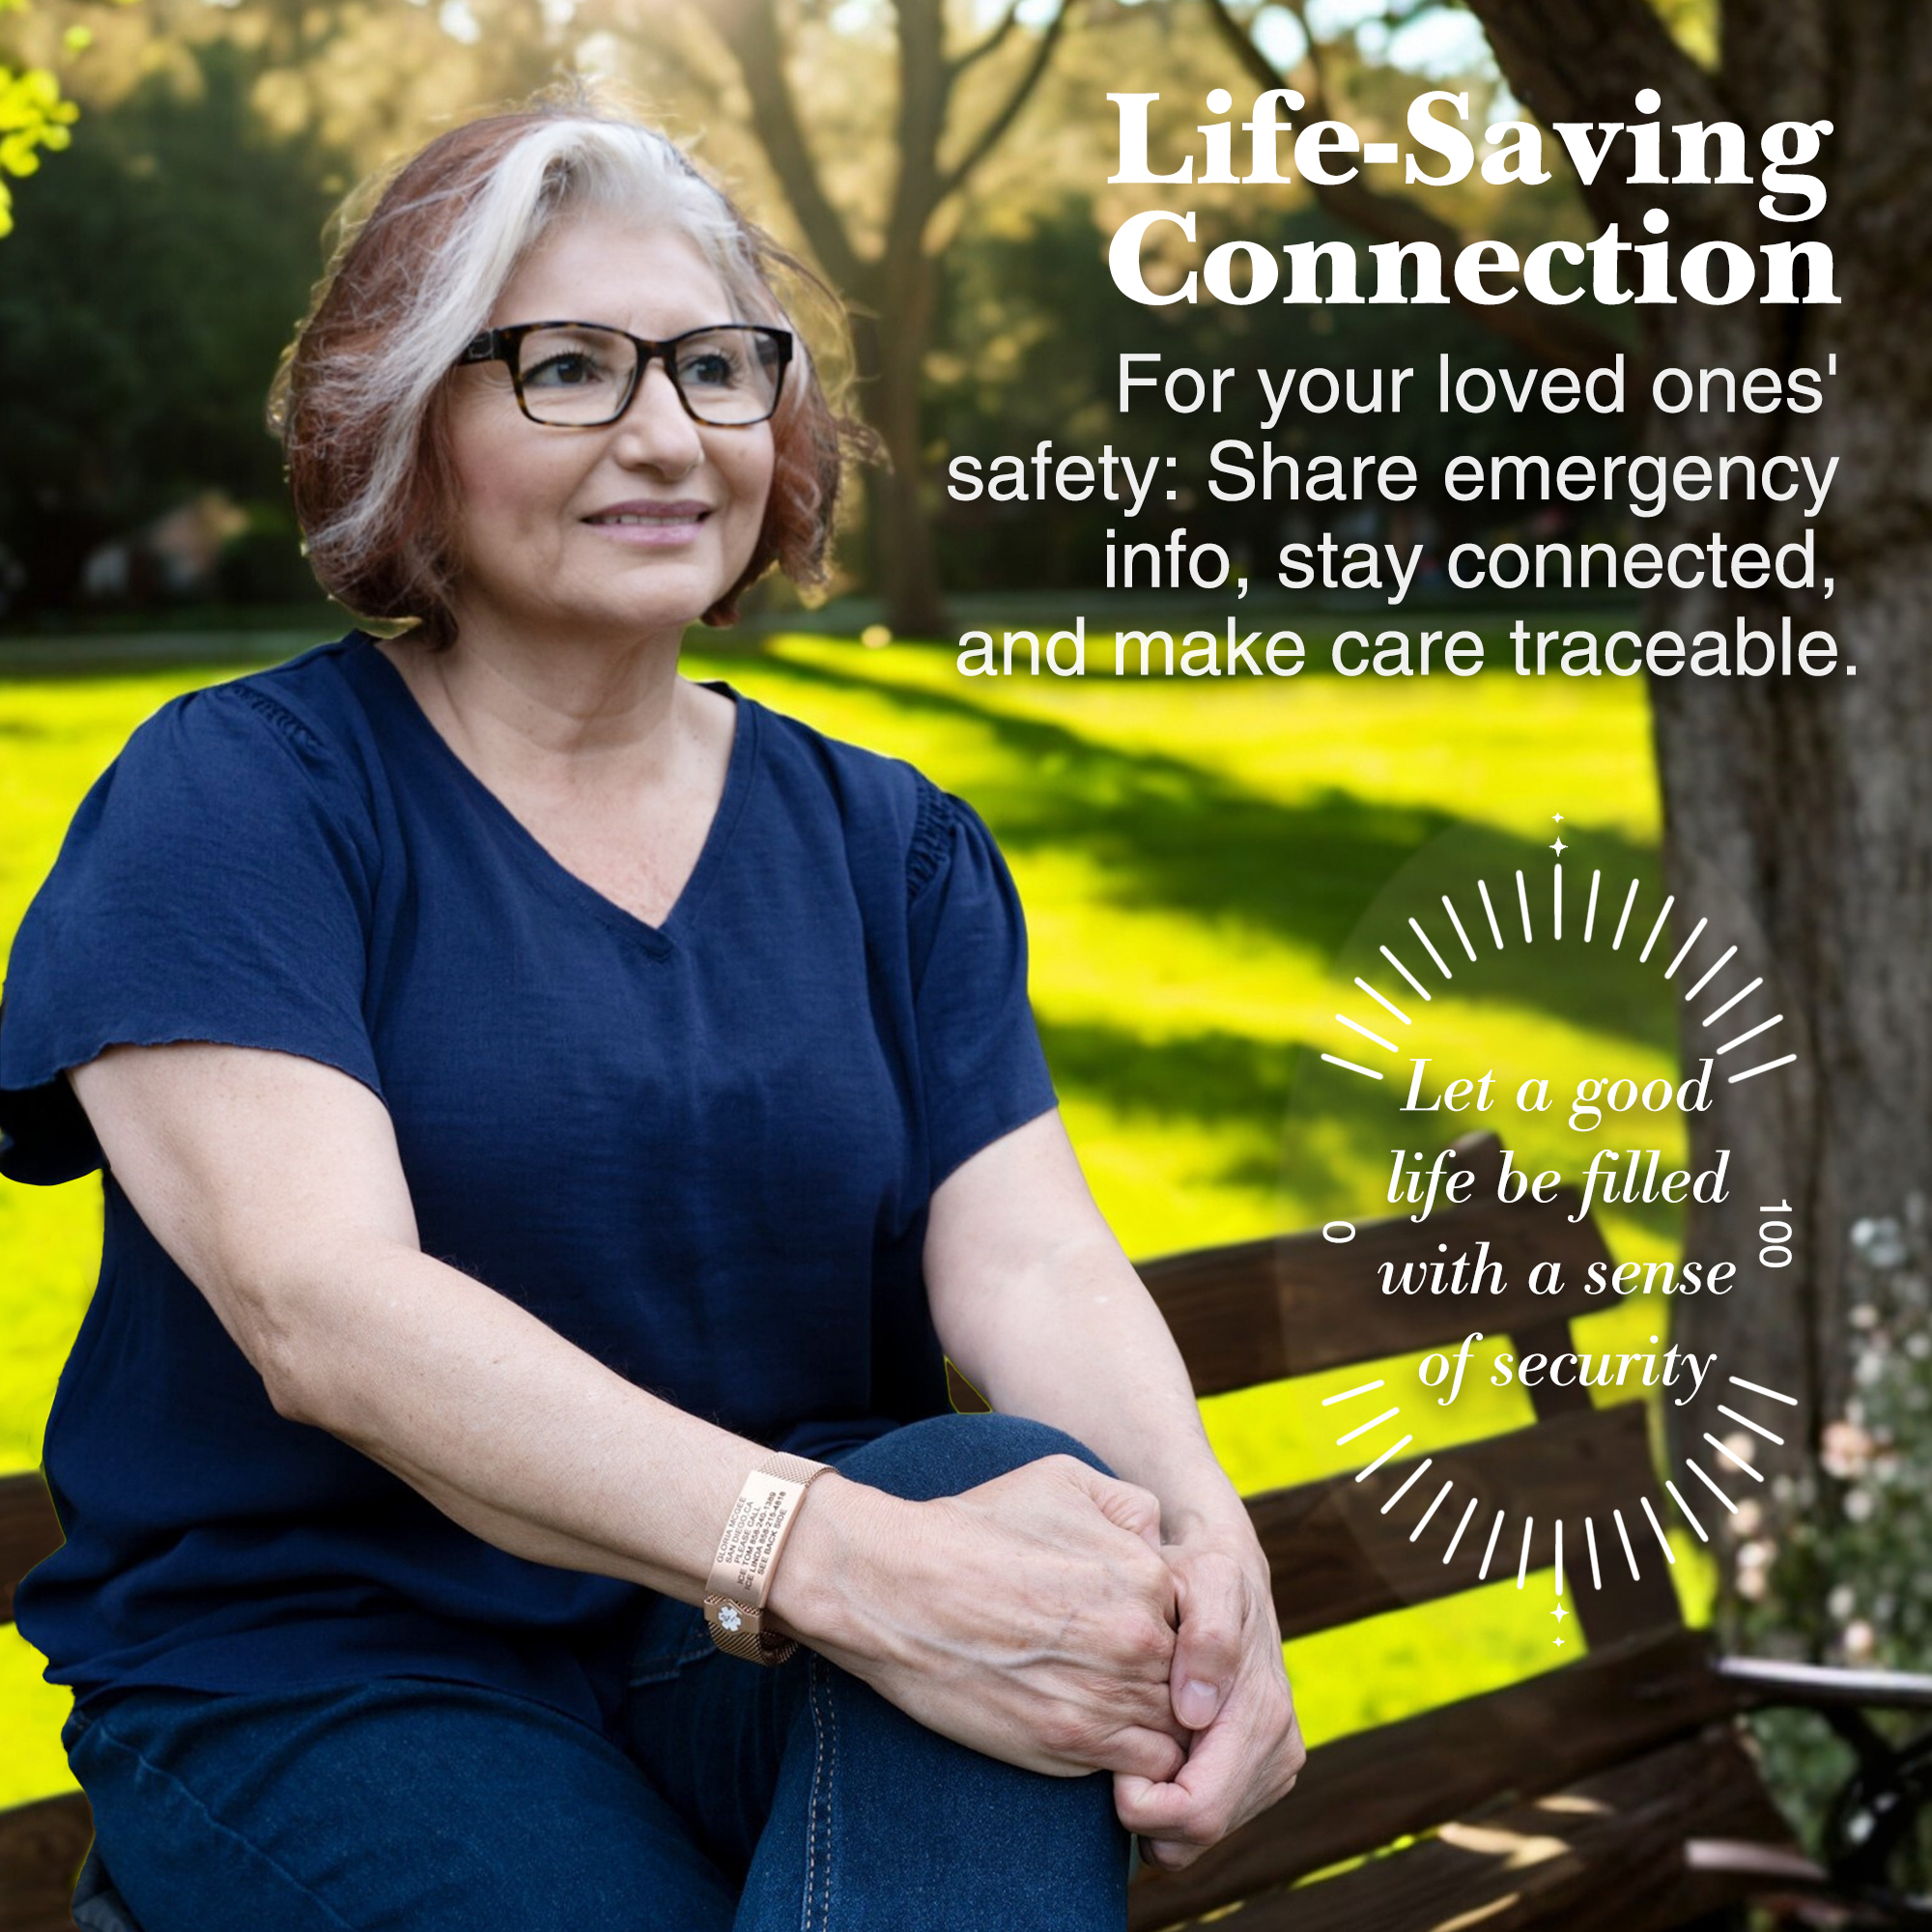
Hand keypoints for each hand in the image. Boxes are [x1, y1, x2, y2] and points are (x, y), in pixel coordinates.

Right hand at [785, 1456, 1192, 1784]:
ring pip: (1173, 1727)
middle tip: (1122, 1668)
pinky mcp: (1072, 1747)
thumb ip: (1131, 1504)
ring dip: (1156, 1721)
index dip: (1170, 1624)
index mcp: (1145, 1575)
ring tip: (1108, 1700)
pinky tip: (1097, 1731)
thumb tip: (1160, 1538)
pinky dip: (1134, 1761)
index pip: (1197, 1618)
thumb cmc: (974, 1527)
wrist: (895, 1588)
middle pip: (1191, 1678)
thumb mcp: (1061, 1478)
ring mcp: (1108, 1699)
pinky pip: (1142, 1769)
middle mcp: (1138, 1640)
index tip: (1134, 1625)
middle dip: (1170, 1678)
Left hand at [1113, 1539, 1304, 1870]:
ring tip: (1135, 1746)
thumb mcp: (1204, 1580)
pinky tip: (1154, 1755)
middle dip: (1147, 1813)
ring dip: (1159, 1809)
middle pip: (1197, 1835)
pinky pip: (1205, 1820)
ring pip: (1200, 1836)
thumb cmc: (1201, 1572)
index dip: (1142, 1802)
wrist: (1225, 1569)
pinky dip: (1172, 1804)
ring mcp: (1274, 1764)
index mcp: (1264, 1717)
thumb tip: (1198, 1712)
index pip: (1197, 1813)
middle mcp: (1280, 1750)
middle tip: (1116, 1758)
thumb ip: (1207, 1639)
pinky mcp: (1260, 1771)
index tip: (1115, 1759)